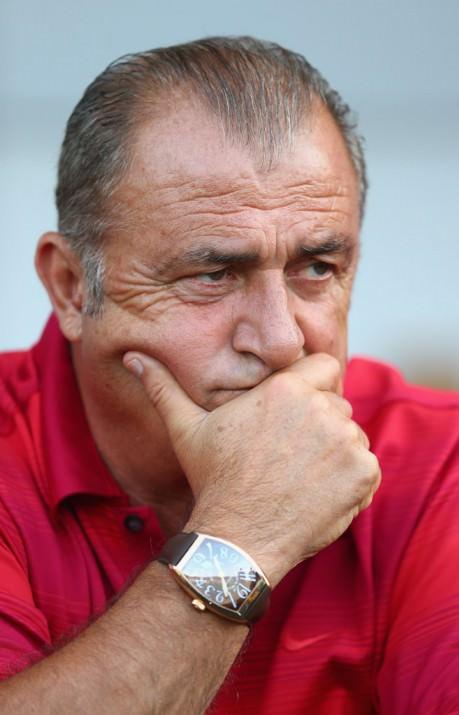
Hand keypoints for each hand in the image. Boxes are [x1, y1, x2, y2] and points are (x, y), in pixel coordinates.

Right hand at [124, 352, 380, 586]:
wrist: (237, 539)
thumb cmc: (213, 480)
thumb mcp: (186, 429)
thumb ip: (164, 387)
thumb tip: (133, 357)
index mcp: (286, 388)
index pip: (323, 366)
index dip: (311, 387)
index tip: (294, 414)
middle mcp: (322, 408)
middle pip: (337, 404)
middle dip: (320, 424)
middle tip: (289, 454)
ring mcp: (347, 442)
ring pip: (353, 436)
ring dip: (336, 452)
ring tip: (300, 477)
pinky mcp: (363, 474)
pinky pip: (368, 466)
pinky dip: (351, 481)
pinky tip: (319, 495)